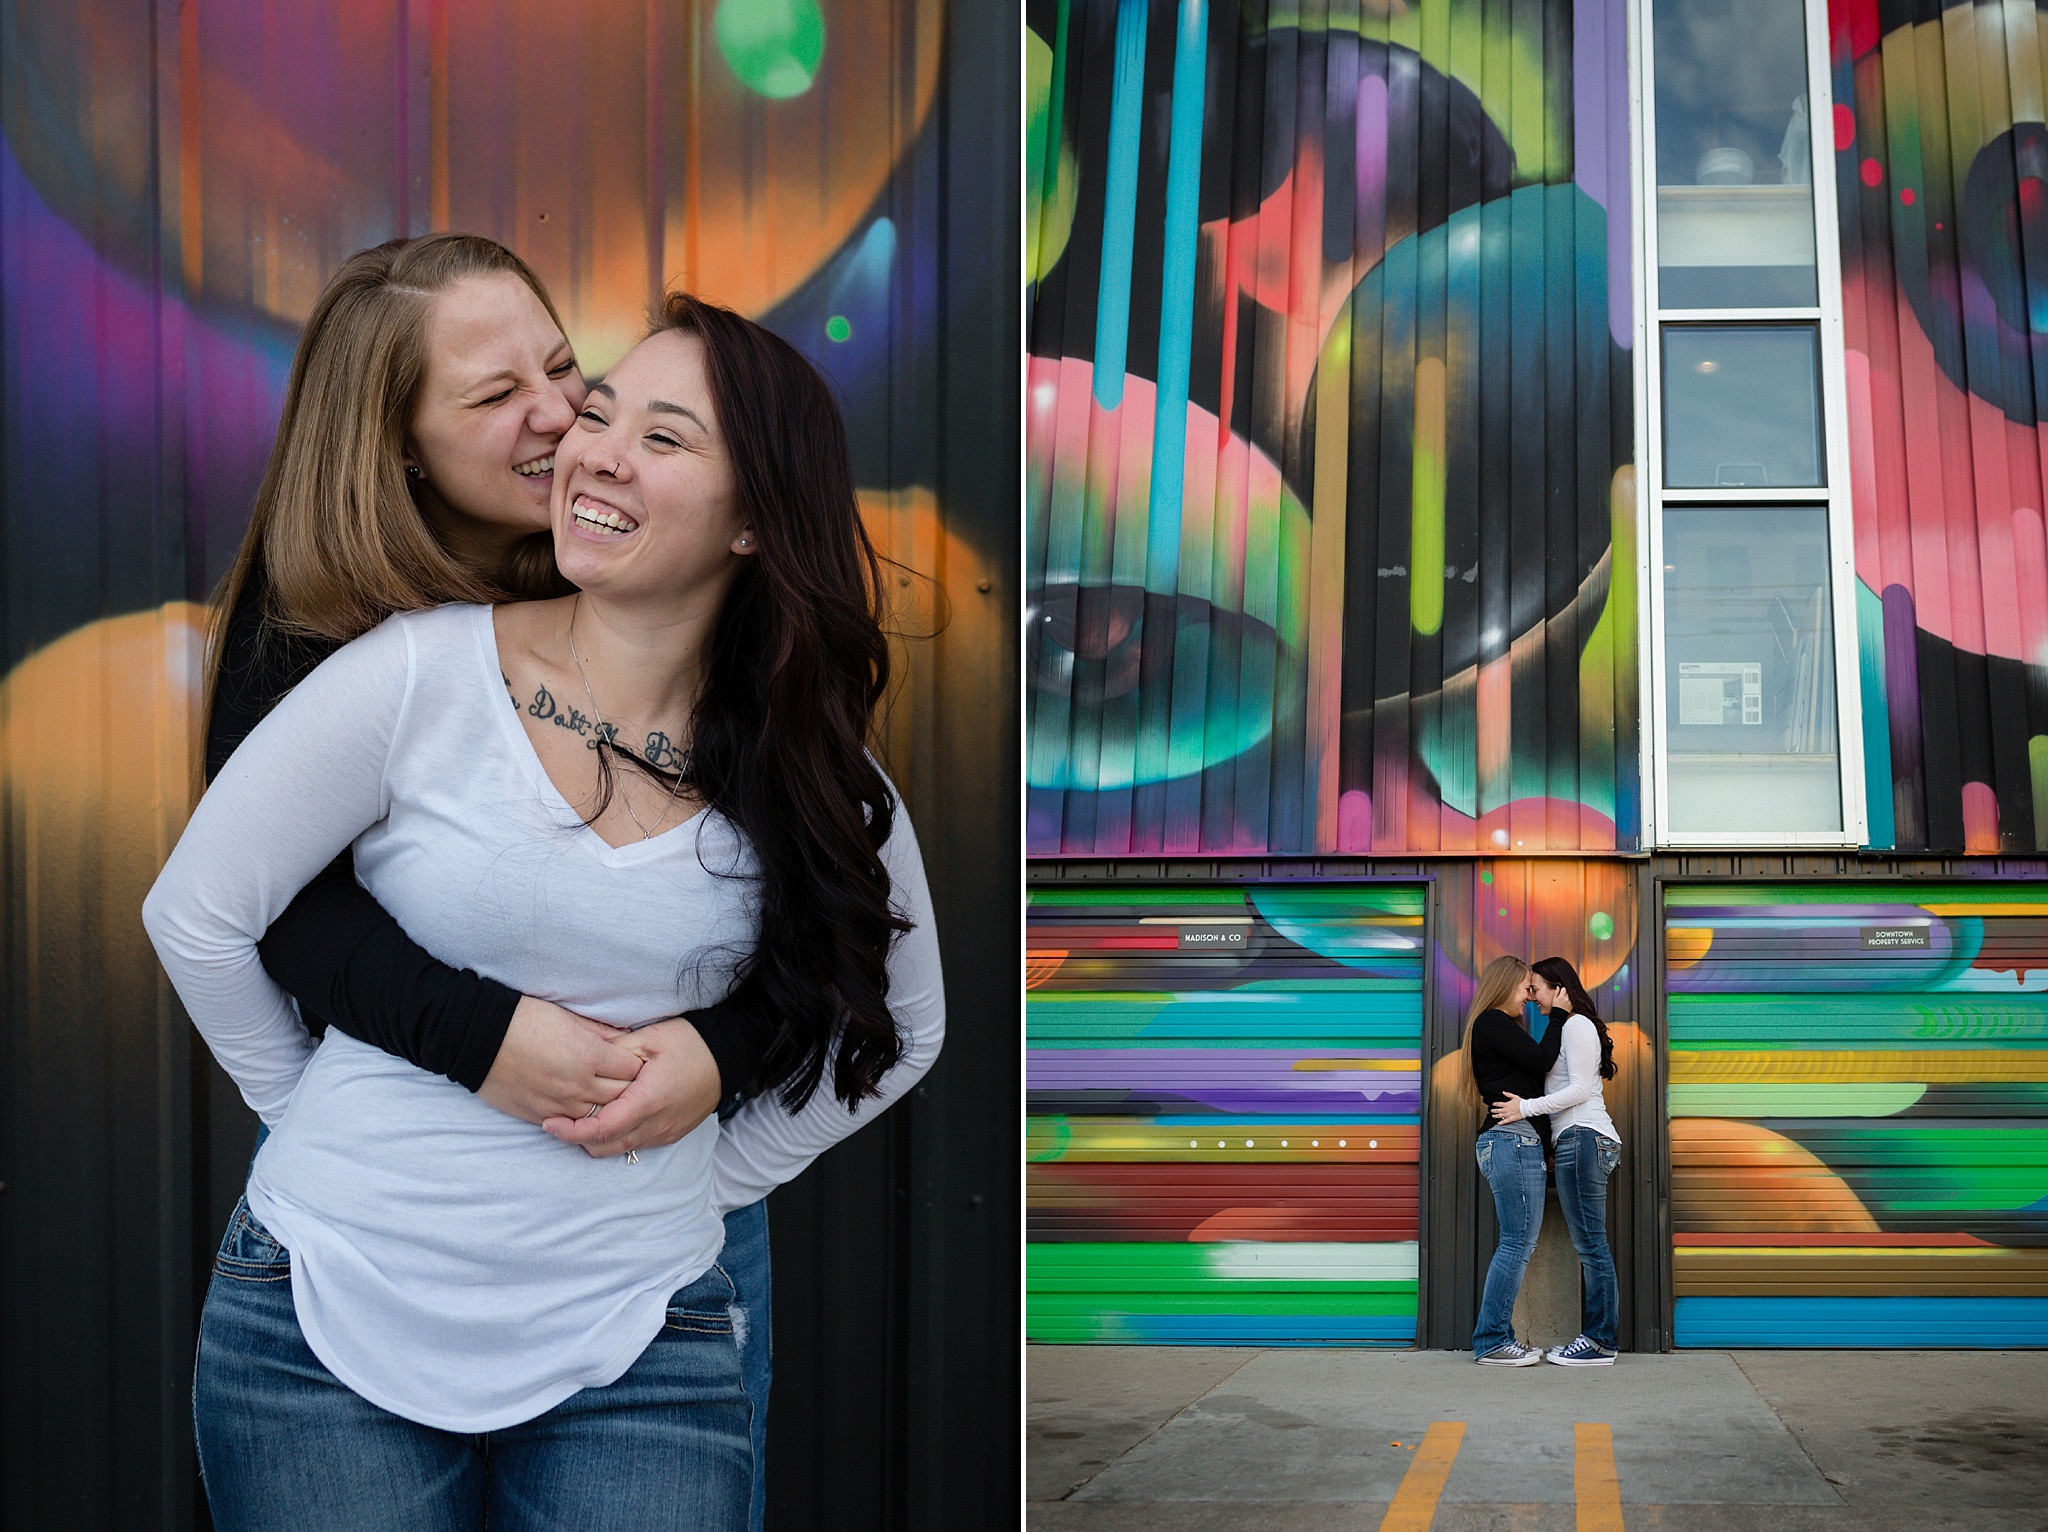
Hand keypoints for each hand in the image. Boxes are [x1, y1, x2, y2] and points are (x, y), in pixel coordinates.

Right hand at [476, 995, 644, 1123]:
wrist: (478, 1038)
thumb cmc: (524, 1019)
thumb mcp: (569, 1017)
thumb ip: (601, 1032)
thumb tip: (626, 1041)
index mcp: (589, 1056)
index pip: (633, 1070)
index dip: (637, 1065)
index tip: (635, 1061)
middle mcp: (578, 1085)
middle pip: (622, 1096)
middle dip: (629, 1088)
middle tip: (628, 1081)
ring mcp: (559, 1104)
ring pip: (600, 1116)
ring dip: (606, 1106)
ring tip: (607, 1095)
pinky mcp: (541, 1116)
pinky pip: (572, 1124)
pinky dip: (581, 1117)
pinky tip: (582, 1106)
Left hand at [542, 1017, 722, 1159]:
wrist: (727, 1056)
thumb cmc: (689, 1042)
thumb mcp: (648, 1038)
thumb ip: (613, 1051)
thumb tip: (582, 1058)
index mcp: (648, 1101)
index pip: (600, 1130)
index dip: (570, 1131)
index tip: (550, 1123)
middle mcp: (656, 1125)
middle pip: (604, 1147)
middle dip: (576, 1139)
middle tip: (557, 1121)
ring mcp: (664, 1133)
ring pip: (619, 1150)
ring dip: (596, 1140)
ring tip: (580, 1119)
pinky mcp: (670, 1134)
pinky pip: (635, 1145)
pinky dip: (615, 1137)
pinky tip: (608, 1117)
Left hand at [1492, 1093, 1525, 1123]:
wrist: (1526, 1108)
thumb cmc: (1521, 1102)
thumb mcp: (1514, 1096)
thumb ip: (1508, 1094)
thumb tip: (1503, 1092)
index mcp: (1506, 1104)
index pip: (1498, 1104)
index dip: (1494, 1104)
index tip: (1493, 1104)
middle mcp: (1506, 1110)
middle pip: (1497, 1110)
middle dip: (1493, 1110)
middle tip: (1491, 1111)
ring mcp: (1508, 1115)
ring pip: (1499, 1116)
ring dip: (1495, 1116)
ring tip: (1493, 1116)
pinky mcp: (1511, 1119)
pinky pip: (1504, 1121)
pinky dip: (1501, 1123)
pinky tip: (1498, 1123)